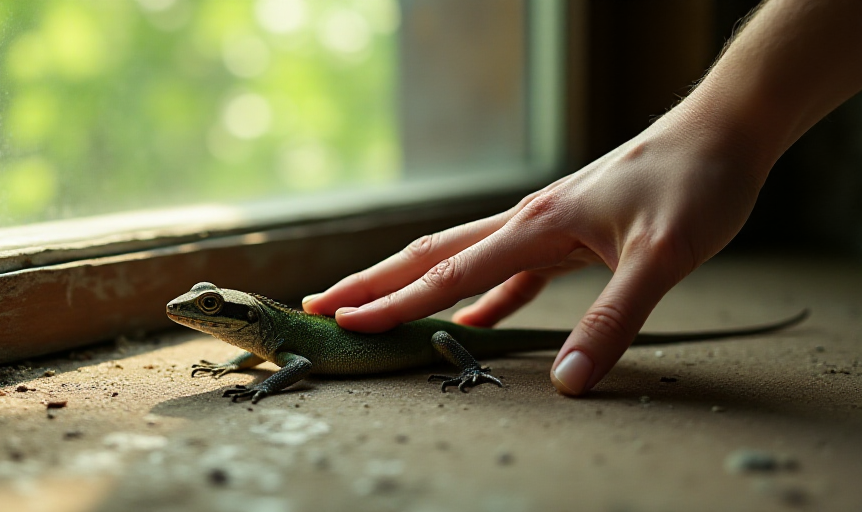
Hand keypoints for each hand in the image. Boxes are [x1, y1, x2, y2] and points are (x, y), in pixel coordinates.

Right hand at [303, 107, 768, 395]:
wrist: (721, 133)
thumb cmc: (694, 183)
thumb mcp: (663, 257)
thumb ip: (613, 320)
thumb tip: (570, 381)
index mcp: (533, 226)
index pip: (447, 274)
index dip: (394, 302)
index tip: (346, 321)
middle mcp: (525, 223)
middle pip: (431, 257)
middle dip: (374, 283)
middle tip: (324, 305)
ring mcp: (541, 227)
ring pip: (459, 260)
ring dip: (412, 285)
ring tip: (373, 307)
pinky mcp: (564, 235)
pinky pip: (506, 273)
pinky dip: (477, 298)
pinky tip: (470, 318)